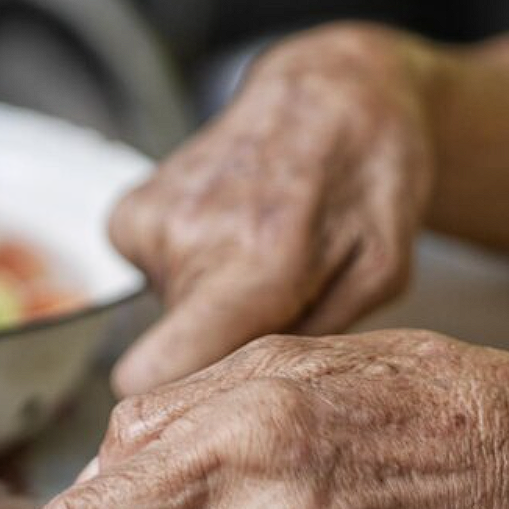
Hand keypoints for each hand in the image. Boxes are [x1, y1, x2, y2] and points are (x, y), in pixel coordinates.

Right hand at [110, 24, 435, 394]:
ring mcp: (153, 218)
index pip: (156, 377)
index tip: (203, 416)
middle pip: (169, 354)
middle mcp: (191, 238)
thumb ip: (307, 346)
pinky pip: (150, 275)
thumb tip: (242, 404)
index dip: (170, 410)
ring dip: (208, 301)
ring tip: (255, 254)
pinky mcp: (130, 209)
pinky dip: (185, 266)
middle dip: (215, 347)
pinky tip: (227, 231)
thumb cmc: (369, 182)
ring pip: (163, 315)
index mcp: (256, 265)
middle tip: (267, 307)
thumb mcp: (377, 277)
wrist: (333, 93)